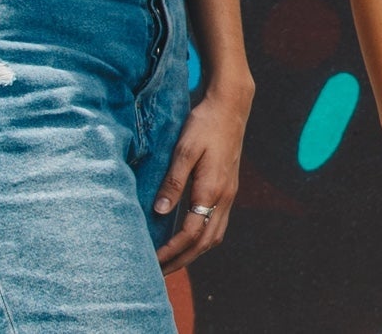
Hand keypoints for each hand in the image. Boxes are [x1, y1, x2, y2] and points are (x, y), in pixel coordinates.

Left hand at [152, 82, 251, 271]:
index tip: (150, 261)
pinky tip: (188, 238)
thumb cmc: (204, 124)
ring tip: (172, 261)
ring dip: (193, 253)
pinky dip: (202, 238)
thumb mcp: (184, 150)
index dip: (170, 251)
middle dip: (181, 260)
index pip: (190, 233)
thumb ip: (173, 182)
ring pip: (214, 235)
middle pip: (205, 242)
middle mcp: (225, 196)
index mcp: (212, 190)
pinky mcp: (229, 187)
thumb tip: (160, 211)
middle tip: (157, 274)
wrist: (231, 106)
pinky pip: (218, 223)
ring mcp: (230, 193)